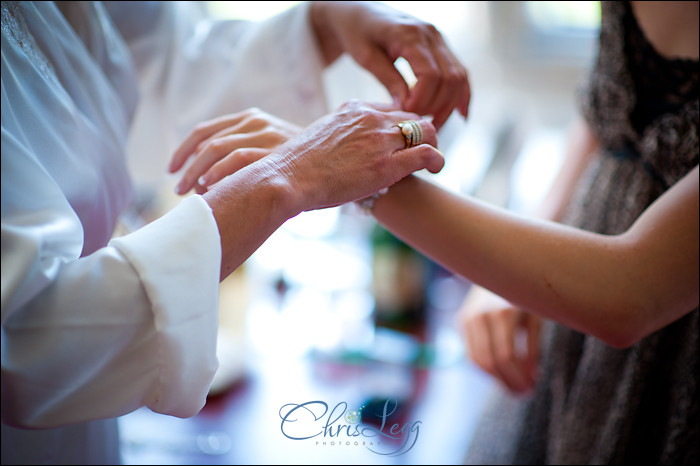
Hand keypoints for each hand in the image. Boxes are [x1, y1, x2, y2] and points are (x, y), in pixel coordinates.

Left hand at [169, 108, 301, 194]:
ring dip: (198, 173)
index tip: (172, 168)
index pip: (205, 130)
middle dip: (187, 166)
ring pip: (218, 149)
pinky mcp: (277, 150)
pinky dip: (220, 174)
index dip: (184, 150)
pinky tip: (210, 188)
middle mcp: (256, 122)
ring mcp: (267, 134)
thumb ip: (244, 155)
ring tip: (189, 193)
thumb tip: (206, 180)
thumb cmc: (302, 163)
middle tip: (177, 188)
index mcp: (251, 118)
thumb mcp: (271, 150)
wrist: (339, 158)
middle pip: (207, 141)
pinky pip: (239, 159)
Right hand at [205, 100, 443, 212]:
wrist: (286, 179)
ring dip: (432, 144)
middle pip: (412, 116)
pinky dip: (437, 159)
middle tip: (422, 150)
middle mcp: (371, 118)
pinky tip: (437, 168)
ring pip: (426, 130)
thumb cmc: (296, 167)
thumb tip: (343, 151)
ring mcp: (380, 140)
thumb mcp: (319, 138)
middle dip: (421, 132)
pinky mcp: (387, 166)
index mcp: (353, 108)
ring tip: (432, 162)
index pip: (390, 108)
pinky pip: (427, 154)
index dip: (400, 124)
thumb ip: (339, 136)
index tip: (402, 139)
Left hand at [311, 1, 469, 129]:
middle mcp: (431, 34)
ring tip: (433, 124)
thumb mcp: (366, 57)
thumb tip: (406, 107)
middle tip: (418, 123)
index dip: (422, 100)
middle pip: (450, 79)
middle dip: (436, 107)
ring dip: (449, 105)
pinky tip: (460, 114)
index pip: (431, 75)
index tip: (405, 114)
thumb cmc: (357, 32)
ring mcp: (440, 39)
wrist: (359, 12)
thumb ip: (388, 80)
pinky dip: (461, 95)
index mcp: (411, 34)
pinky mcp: (441, 46)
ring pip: (459, 77)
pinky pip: (460, 72)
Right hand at [458, 286, 541, 393]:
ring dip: (496, 378)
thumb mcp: (536, 315)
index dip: (518, 377)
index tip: (531, 388)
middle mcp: (481, 314)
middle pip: (490, 361)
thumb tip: (532, 377)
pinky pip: (470, 352)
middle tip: (523, 392)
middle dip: (507, 382)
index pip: (506, 356)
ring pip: (476, 360)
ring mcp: (468, 317)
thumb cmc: (526, 291)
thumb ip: (533, 347)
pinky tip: (501, 371)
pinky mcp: (462, 319)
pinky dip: (485, 367)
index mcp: (503, 312)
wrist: (501, 266)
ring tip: (514, 385)